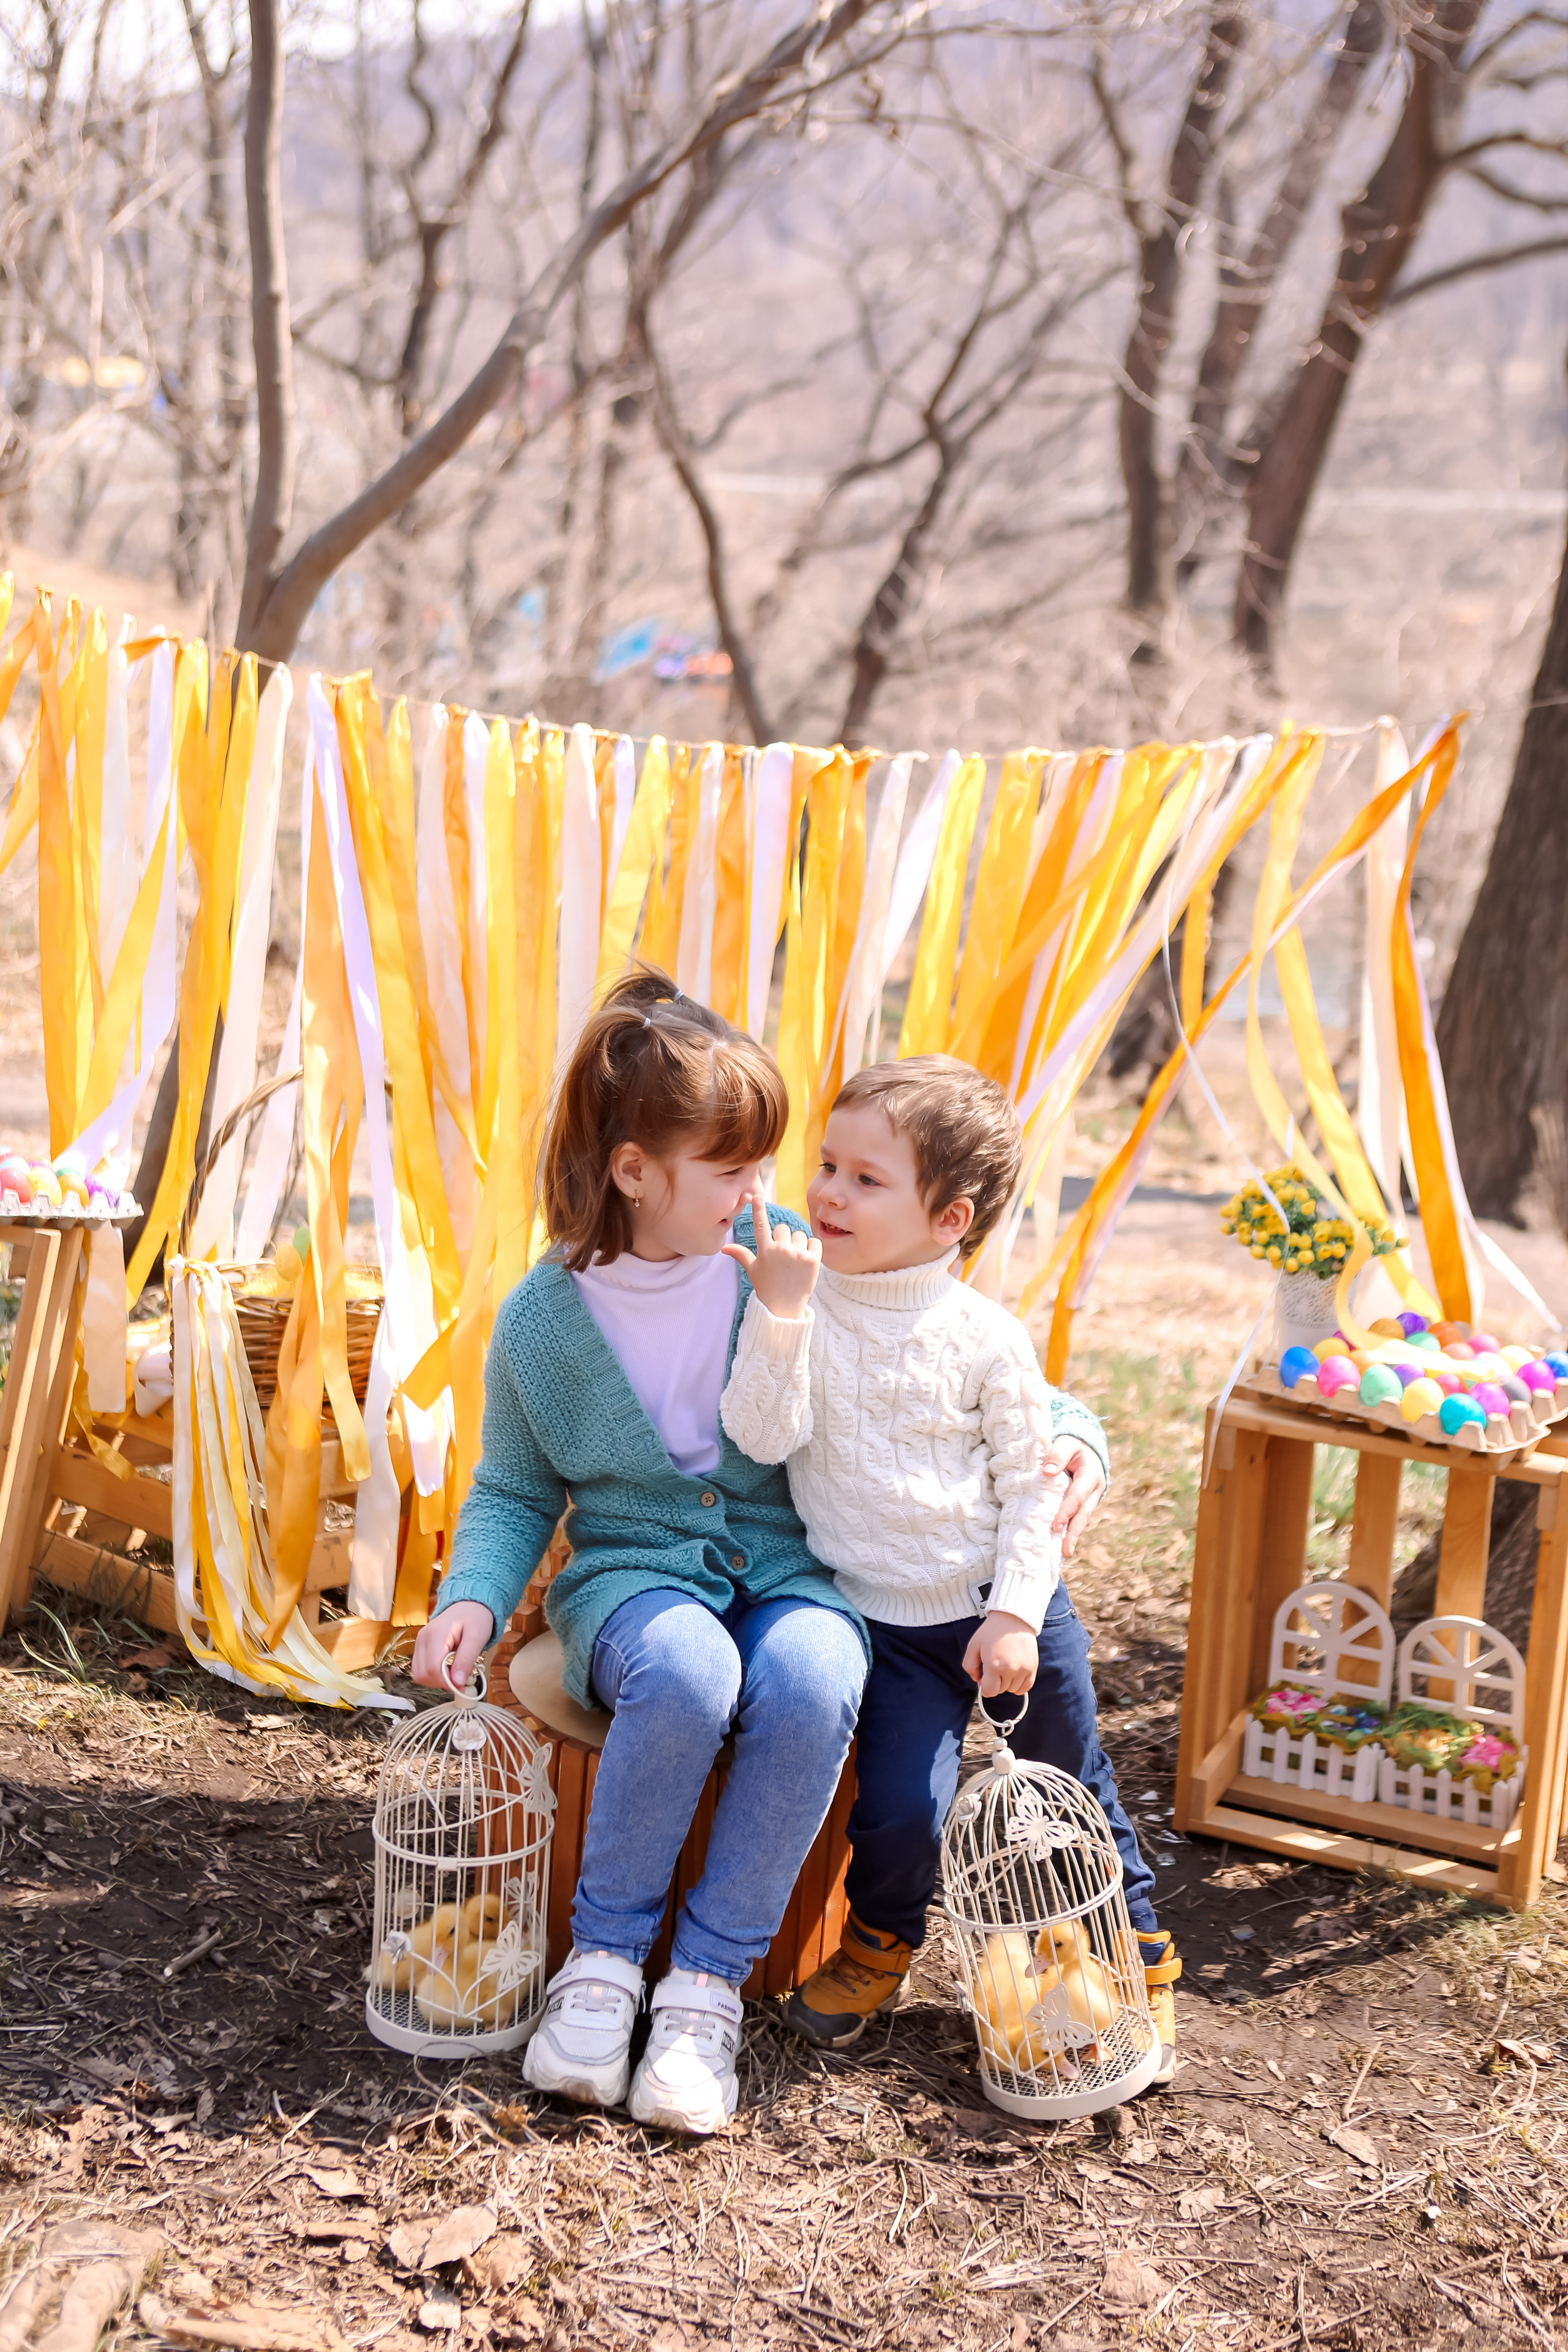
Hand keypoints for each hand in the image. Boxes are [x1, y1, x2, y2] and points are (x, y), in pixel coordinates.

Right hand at [411, 1600, 493, 1689]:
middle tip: (460, 1678)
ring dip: (436, 1680)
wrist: (470, 1605)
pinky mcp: (421, 1647)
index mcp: (436, 1634)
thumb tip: (457, 1682)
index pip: (432, 1669)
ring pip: (419, 1674)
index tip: (462, 1686)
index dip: (446, 1682)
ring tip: (454, 1671)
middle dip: (442, 1682)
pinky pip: (420, 1669)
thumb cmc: (475, 1617)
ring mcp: (419, 1642)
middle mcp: (423, 1638)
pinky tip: (447, 1668)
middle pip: (423, 1674)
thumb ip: (466, 1659)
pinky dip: (433, 1674)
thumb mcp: (477, 1637)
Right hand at [722, 1182, 820, 1319]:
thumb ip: (741, 1254)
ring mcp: (798, 1254)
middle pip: (783, 1229)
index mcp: (765, 1251)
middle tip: (782, 1256)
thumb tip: (724, 1247)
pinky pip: (814, 1241)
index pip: (761, 1225)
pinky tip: (805, 1260)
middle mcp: (781, 1250)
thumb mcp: (752, 1270)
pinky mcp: (813, 1260)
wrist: (784, 1307)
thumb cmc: (767, 1287)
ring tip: (793, 1261)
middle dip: (782, 1238)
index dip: (758, 1210)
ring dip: (797, 1243)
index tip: (756, 1196)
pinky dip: (812, 1248)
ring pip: (799, 1234)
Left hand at [962, 1609, 1038, 1697]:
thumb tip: (977, 1680)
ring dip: (1007, 1683)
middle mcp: (1010, 1669)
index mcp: (994, 1665)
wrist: (1013, 1618)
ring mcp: (1023, 1669)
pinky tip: (1014, 1675)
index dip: (984, 1688)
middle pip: (1001, 1690)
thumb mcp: (973, 1645)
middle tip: (994, 1667)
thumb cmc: (993, 1630)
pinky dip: (1019, 1685)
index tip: (984, 1681)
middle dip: (995, 1682)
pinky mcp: (1033, 1667)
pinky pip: (1026, 1687)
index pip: (989, 1691)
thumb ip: (970, 1666)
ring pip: (1013, 1689)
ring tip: (1005, 1667)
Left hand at [1047, 1438, 1105, 1559]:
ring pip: (1082, 1519)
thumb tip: (1047, 1472)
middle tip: (1065, 1551)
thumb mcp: (1066, 1443)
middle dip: (1074, 1532)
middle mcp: (1094, 1490)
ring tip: (1064, 1553)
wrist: (1085, 1446)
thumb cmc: (1073, 1444)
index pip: (1078, 1496)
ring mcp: (1090, 1499)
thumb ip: (1058, 1455)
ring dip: (1073, 1536)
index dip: (1067, 1510)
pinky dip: (1070, 1530)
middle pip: (1084, 1514)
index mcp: (1091, 1475)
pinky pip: (1077, 1518)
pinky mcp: (1083, 1503)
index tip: (1055, 1525)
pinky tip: (1061, 1544)